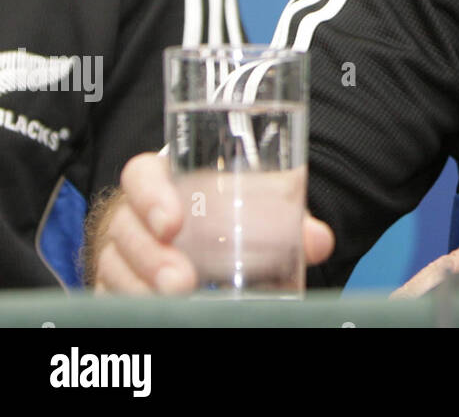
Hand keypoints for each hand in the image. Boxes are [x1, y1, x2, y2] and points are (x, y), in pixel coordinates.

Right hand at [92, 150, 335, 293]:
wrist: (203, 237)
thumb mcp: (255, 209)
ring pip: (116, 265)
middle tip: (182, 279)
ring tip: (178, 297)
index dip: (150, 194)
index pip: (141, 175)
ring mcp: (122, 251)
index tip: (174, 222)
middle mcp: (136, 214)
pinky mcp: (117, 283)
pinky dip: (130, 303)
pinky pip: (110, 294)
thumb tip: (319, 240)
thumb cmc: (226, 214)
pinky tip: (157, 312)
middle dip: (152, 256)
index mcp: (166, 181)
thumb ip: (287, 219)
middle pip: (127, 228)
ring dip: (142, 285)